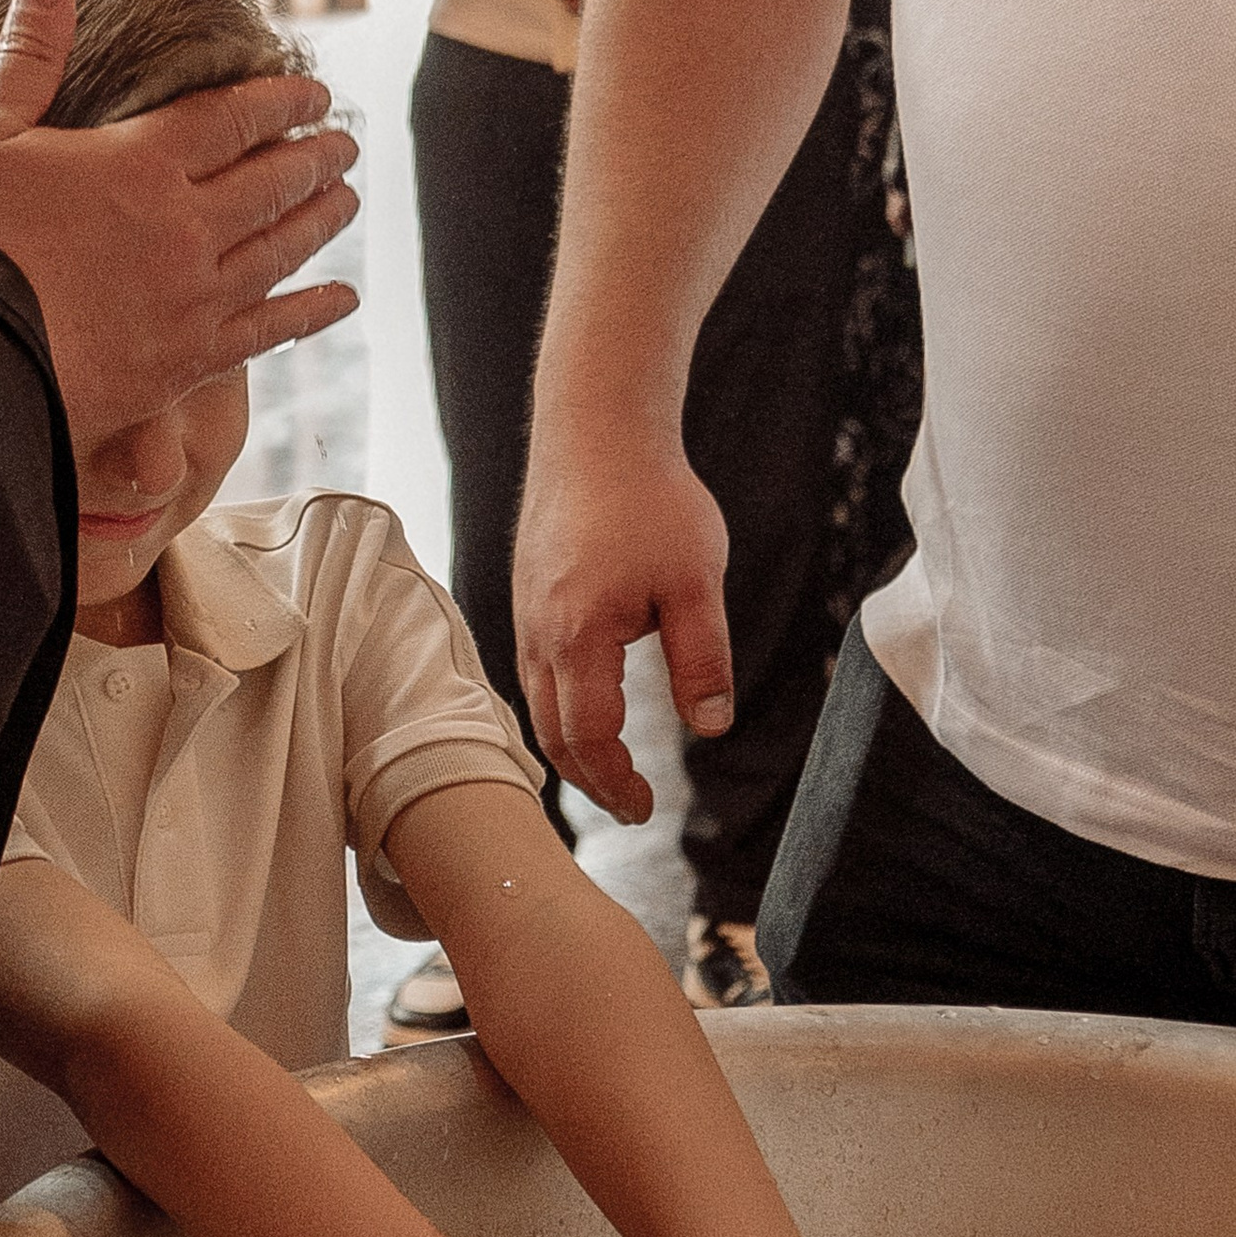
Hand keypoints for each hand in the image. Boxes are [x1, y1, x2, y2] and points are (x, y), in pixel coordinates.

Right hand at [0, 0, 360, 440]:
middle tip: (344, 145)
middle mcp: (184, 228)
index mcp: (141, 163)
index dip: (281, 99)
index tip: (315, 92)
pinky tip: (342, 300)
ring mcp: (192, 299)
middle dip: (314, 157)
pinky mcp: (185, 362)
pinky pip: (268, 331)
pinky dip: (311, 312)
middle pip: (272, 182)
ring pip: (280, 250)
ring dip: (321, 220)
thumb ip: (28, 54)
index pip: (234, 118)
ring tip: (348, 201)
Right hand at [514, 419, 732, 821]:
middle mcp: (538, 633)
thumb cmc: (652, 499)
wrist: (596, 429)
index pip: (589, 737)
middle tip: (629, 807)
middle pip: (552, 734)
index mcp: (579, 637)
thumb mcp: (695, 584)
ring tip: (609, 772)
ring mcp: (524, 613)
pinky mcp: (526, 594)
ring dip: (571, 747)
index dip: (616, 781)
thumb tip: (710, 728)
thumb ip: (702, 661)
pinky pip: (532, 671)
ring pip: (536, 704)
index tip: (645, 806)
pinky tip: (586, 709)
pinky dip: (557, 709)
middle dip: (589, 780)